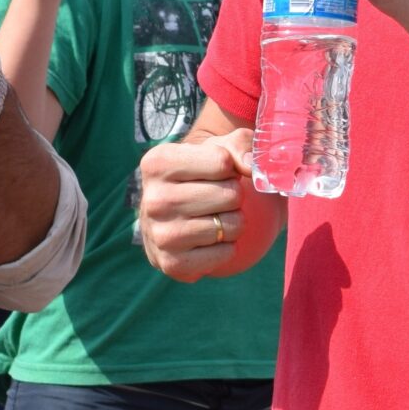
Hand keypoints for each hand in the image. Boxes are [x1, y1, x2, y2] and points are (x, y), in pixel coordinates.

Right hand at [137, 130, 255, 280]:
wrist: (174, 215)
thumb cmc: (201, 175)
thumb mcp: (217, 148)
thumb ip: (241, 146)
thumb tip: (254, 167)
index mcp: (158, 163)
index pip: (222, 162)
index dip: (230, 169)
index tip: (216, 173)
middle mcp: (154, 199)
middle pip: (230, 195)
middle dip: (234, 196)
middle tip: (217, 198)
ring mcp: (160, 234)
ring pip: (230, 225)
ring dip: (232, 222)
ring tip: (213, 217)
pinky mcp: (172, 263)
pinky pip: (226, 253)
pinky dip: (226, 247)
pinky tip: (208, 239)